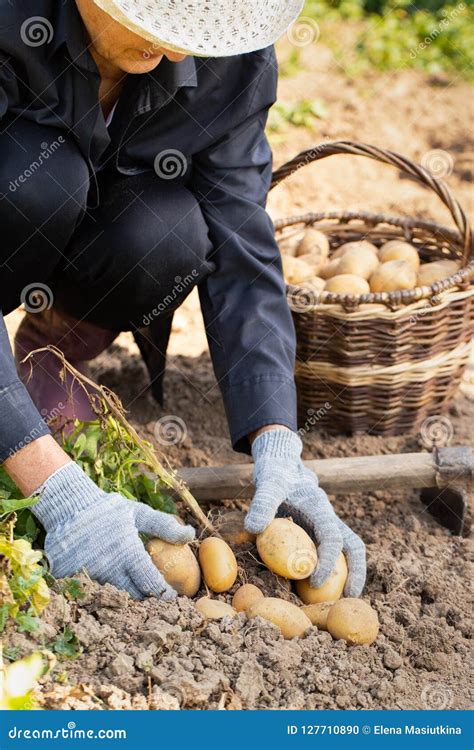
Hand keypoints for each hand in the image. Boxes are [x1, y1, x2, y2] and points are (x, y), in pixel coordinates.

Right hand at [32, 462, 194, 599]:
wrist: (69, 505)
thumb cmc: (108, 510)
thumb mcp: (138, 513)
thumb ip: (164, 526)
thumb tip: (191, 535)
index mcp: (128, 552)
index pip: (151, 583)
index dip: (164, 594)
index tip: (171, 596)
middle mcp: (108, 567)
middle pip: (133, 596)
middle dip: (145, 597)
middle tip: (152, 594)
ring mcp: (87, 574)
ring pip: (111, 596)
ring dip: (122, 596)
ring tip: (131, 589)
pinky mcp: (70, 579)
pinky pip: (89, 593)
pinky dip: (99, 591)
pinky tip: (106, 583)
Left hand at [245, 429, 365, 596]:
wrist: (282, 464)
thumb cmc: (275, 474)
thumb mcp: (267, 484)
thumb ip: (262, 503)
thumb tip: (253, 529)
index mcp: (319, 507)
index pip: (332, 536)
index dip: (328, 560)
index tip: (316, 582)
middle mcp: (328, 517)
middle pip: (353, 546)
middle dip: (355, 572)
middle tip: (349, 599)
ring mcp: (325, 524)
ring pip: (347, 550)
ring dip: (349, 574)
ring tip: (340, 600)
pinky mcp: (318, 531)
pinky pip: (331, 552)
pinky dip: (330, 569)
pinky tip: (316, 589)